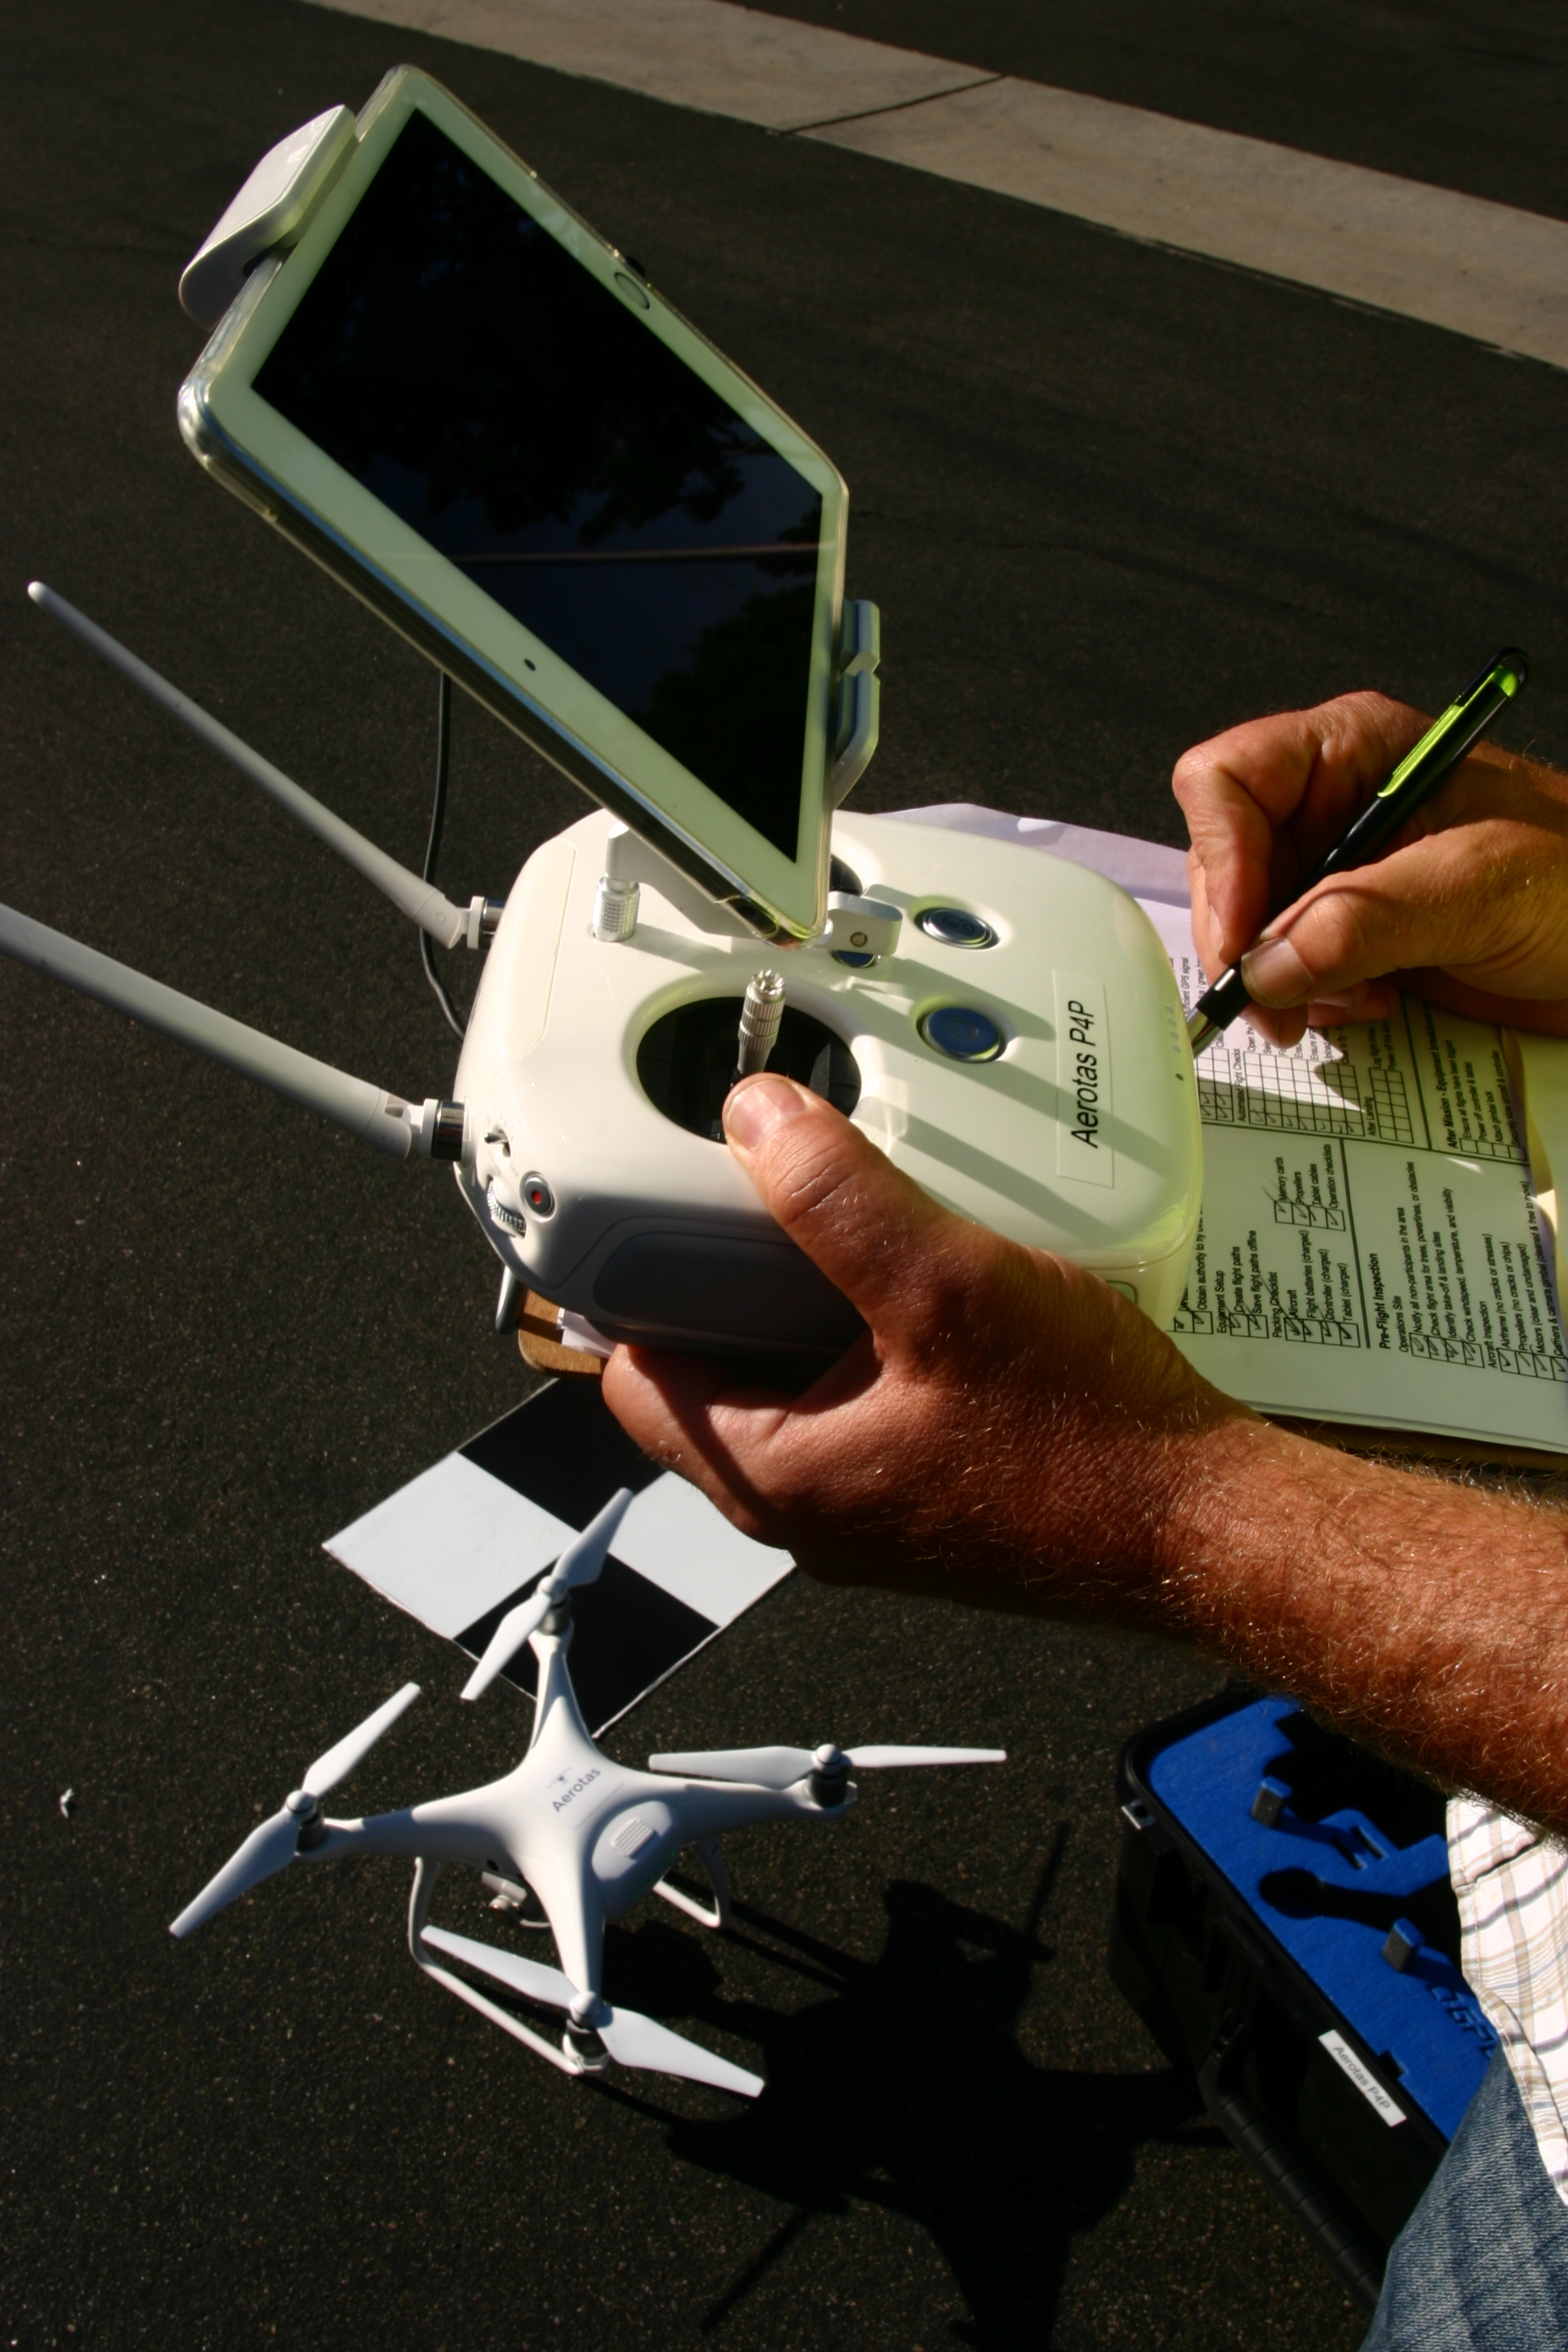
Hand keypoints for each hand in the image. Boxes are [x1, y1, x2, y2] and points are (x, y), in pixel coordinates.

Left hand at [603, 1074, 1243, 1609]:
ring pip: (799, 1385)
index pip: (639, 1384)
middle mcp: (815, 1509)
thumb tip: (757, 1122)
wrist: (1206, 1527)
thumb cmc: (1092, 1443)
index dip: (635, 1288)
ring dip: (814, 1305)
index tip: (652, 1208)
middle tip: (766, 1194)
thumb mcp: (949, 1287)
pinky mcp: (936, 1487)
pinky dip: (881, 1338)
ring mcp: (877, 1504)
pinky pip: (869, 1401)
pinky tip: (939, 1283)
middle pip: (716, 1375)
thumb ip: (841, 1200)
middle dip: (731, 1283)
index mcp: (780, 1481)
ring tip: (862, 1225)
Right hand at [1173, 691, 1567, 1046]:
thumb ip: (1364, 922)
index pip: (1229, 779)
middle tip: (1279, 1002)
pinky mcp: (1351, 931)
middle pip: (1225, 862)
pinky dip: (1311, 999)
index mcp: (1356, 751)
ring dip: (1282, 980)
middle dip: (1249, 940)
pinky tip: (1371, 1002)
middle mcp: (1333, 805)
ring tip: (1353, 999)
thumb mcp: (1476, 888)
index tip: (1248, 938)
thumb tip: (1265, 966)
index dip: (1224, 857)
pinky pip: (1285, 967)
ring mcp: (1339, 870)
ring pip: (1248, 925)